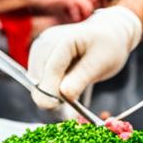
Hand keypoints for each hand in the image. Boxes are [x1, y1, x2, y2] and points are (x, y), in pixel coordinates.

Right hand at [28, 6, 142, 108]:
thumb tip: (63, 94)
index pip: (51, 68)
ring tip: (70, 93)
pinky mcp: (38, 55)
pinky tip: (63, 87)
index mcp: (65, 38)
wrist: (107, 35)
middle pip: (38, 75)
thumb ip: (81, 79)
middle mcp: (46, 40)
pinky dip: (47, 88)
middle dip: (50, 94)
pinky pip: (37, 78)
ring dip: (48, 92)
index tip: (53, 108)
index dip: (50, 90)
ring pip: (34, 79)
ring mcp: (40, 47)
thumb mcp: (101, 64)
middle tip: (69, 105)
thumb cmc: (108, 48)